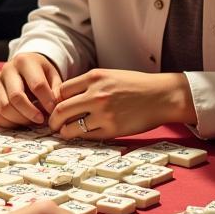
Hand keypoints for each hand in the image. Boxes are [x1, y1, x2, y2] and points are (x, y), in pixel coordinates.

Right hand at [0, 53, 62, 126]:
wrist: (24, 66)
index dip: (47, 101)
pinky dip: (8, 123)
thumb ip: (56, 90)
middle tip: (42, 120)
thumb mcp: (53, 75)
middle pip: (16, 97)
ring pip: (4, 108)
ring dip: (20, 120)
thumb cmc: (41, 72)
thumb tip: (55, 108)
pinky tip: (21, 122)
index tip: (54, 111)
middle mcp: (7, 70)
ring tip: (32, 121)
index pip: (37, 85)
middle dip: (31, 113)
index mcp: (25, 61)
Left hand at [49, 69, 194, 139]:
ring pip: (70, 127)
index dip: (54, 102)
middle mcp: (96, 94)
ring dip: (63, 132)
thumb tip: (64, 99)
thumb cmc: (135, 86)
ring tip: (64, 132)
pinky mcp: (112, 129)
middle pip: (60, 110)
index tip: (54, 108)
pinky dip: (80, 137)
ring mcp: (103, 113)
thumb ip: (87, 85)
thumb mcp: (109, 76)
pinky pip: (87, 136)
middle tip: (52, 125)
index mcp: (94, 77)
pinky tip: (81, 135)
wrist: (163, 96)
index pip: (61, 91)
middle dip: (52, 120)